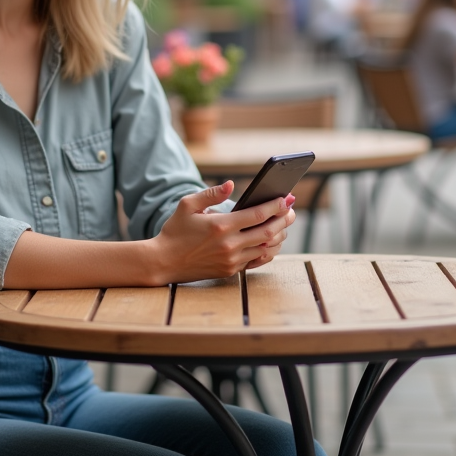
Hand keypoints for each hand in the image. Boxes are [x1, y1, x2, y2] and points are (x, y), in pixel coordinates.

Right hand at [154, 182, 295, 282]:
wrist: (163, 262)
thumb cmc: (175, 231)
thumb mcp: (187, 205)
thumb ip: (211, 193)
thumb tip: (231, 184)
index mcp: (221, 225)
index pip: (257, 214)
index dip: (275, 206)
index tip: (286, 198)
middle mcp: (229, 244)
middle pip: (268, 231)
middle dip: (284, 220)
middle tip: (292, 211)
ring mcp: (231, 260)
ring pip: (266, 248)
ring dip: (279, 236)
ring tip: (284, 225)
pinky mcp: (230, 270)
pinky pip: (256, 260)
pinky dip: (267, 251)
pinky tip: (271, 242)